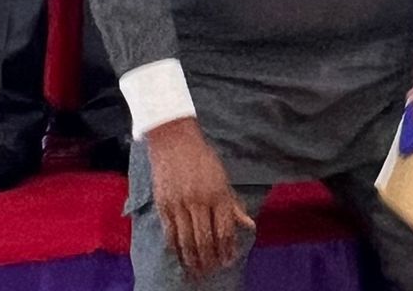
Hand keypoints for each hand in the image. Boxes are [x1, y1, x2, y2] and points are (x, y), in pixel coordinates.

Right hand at [145, 118, 255, 280]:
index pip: (224, 230)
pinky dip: (175, 248)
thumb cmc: (203, 159)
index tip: (228, 261)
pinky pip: (170, 233)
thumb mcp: (223, 179)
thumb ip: (234, 204)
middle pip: (205, 239)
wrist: (174, 141)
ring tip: (196, 270)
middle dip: (210, 259)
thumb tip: (248, 225)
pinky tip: (179, 256)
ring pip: (186, 240)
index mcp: (218, 194)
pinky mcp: (163, 204)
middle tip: (211, 271)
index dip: (227, 249)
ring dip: (192, 259)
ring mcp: (179, 204)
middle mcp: (199, 201)